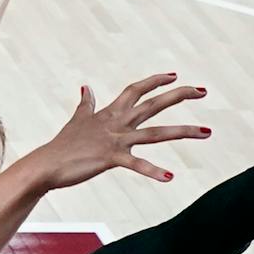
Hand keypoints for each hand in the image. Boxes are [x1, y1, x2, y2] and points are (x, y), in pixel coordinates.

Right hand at [26, 73, 209, 189]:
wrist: (46, 164)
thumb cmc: (62, 145)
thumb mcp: (78, 120)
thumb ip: (86, 104)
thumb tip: (85, 87)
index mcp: (110, 113)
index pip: (136, 89)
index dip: (156, 81)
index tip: (174, 75)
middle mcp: (117, 123)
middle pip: (154, 104)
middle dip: (180, 95)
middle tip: (203, 90)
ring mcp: (115, 140)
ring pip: (156, 133)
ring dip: (183, 131)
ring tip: (206, 132)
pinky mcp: (111, 158)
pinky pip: (136, 165)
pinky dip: (153, 171)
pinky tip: (169, 177)